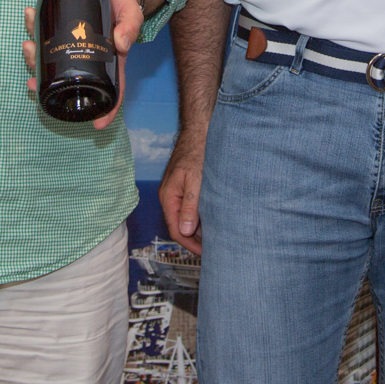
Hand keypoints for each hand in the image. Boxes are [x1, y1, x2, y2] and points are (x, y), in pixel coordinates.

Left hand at [21, 0, 140, 132]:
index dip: (105, 112)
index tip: (97, 125)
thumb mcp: (132, 14)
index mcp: (108, 62)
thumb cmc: (126, 5)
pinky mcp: (63, 29)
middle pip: (67, 80)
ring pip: (50, 60)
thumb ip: (130, 27)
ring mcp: (72, 45)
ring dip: (34, 57)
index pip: (109, 92)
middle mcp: (87, 59)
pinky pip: (46, 34)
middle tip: (33, 79)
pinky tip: (30, 17)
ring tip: (27, 45)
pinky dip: (34, 28)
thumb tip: (122, 43)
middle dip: (46, 83)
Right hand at [159, 131, 206, 253]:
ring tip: (216, 237)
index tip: (205, 253)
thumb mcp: (195, 180)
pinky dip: (200, 215)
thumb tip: (185, 231)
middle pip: (180, 225)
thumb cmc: (197, 151)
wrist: (200, 130)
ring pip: (186, 216)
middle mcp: (170, 196)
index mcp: (168, 197)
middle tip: (213, 249)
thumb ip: (190, 205)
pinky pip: (191, 207)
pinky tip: (213, 219)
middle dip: (195, 239)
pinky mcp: (186, 186)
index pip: (176, 229)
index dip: (190, 244)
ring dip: (199, 228)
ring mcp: (177, 191)